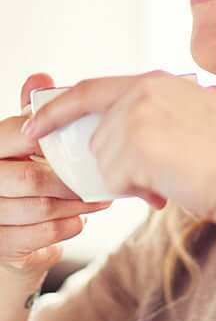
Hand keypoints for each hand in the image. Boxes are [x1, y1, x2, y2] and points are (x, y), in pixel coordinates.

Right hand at [0, 73, 111, 281]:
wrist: (12, 228)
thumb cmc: (27, 174)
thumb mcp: (29, 139)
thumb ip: (36, 112)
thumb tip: (41, 77)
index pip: (18, 133)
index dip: (52, 138)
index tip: (83, 142)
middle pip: (32, 177)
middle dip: (73, 180)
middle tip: (102, 178)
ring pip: (40, 208)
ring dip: (77, 205)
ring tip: (99, 200)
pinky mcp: (0, 244)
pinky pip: (39, 235)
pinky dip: (67, 227)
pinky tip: (79, 220)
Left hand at [22, 70, 215, 223]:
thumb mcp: (197, 121)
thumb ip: (160, 118)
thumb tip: (123, 140)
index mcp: (161, 81)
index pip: (92, 89)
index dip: (59, 108)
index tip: (34, 126)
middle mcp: (145, 89)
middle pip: (98, 134)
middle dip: (117, 164)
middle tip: (155, 178)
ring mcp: (138, 113)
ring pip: (104, 159)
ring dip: (132, 178)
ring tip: (172, 180)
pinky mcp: (134, 142)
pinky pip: (112, 178)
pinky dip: (136, 191)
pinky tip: (168, 188)